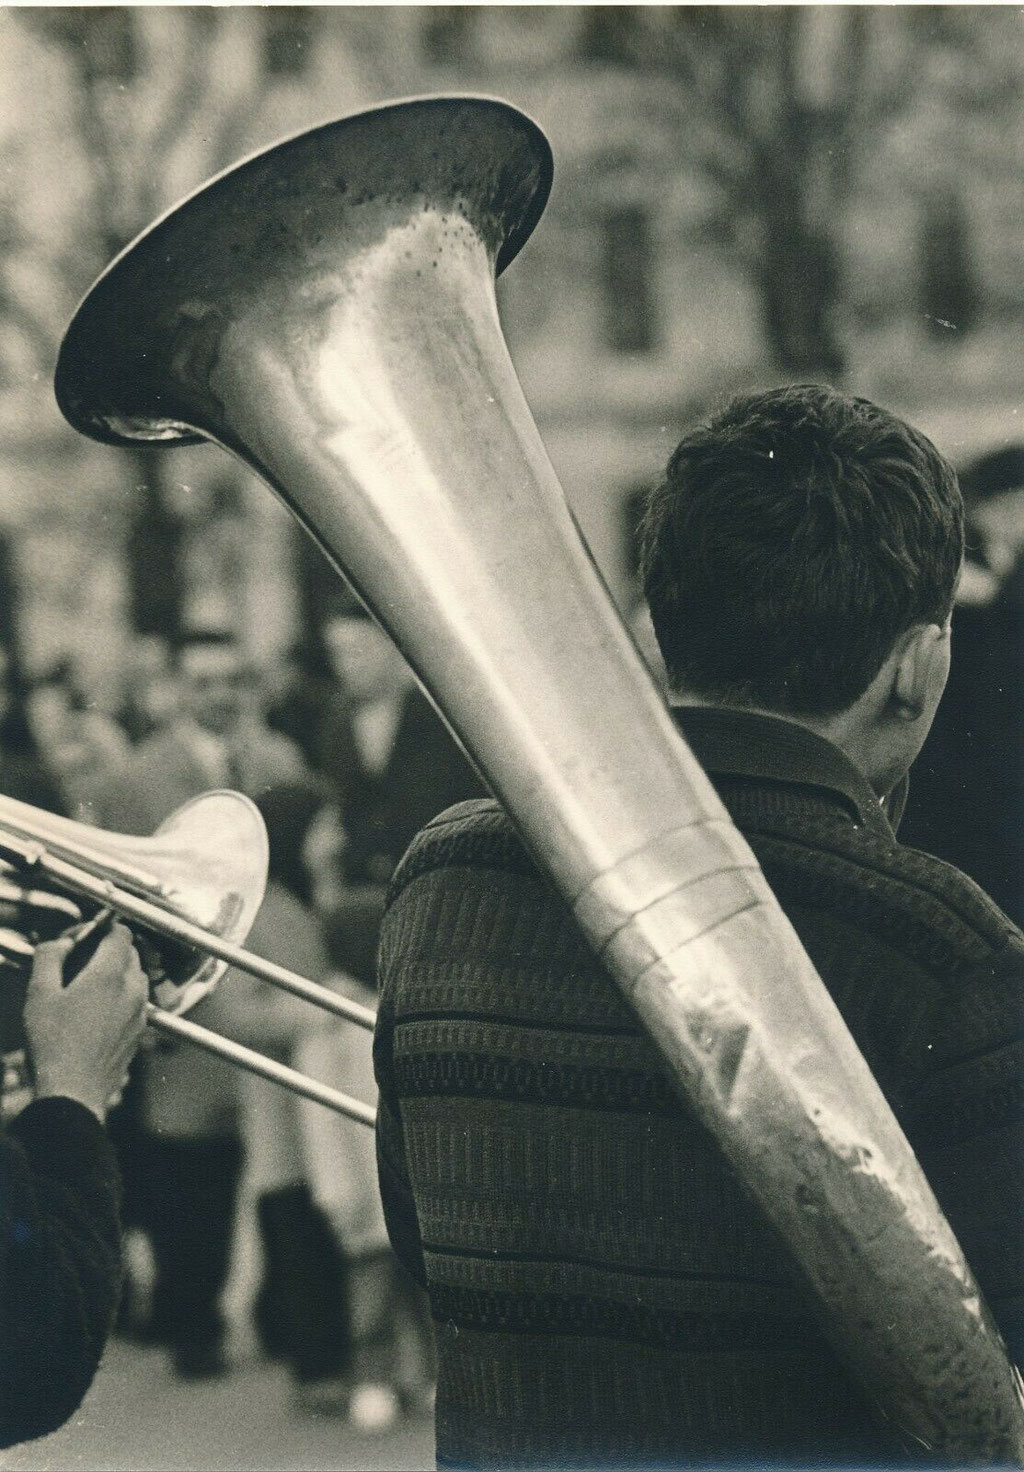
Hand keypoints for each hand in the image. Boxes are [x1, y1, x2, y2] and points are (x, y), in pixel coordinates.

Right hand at [24, 923, 148, 1123]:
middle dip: (108, 949)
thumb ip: (50, 956)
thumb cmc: (53, 1045)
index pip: (122, 932)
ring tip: (86, 987)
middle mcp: (133, 989)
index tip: (84, 936)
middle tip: (80, 961)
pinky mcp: (140, 1032)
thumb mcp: (39, 993)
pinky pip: (136, 1001)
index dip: (103, 928)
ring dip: (117, 973)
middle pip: (131, 952)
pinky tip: (96, 1011)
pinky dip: (121, 996)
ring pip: (136, 977)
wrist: (73, 1093)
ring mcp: (140, 1012)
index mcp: (110, 974)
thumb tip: (63, 942)